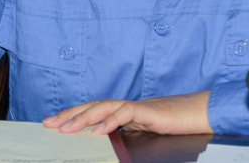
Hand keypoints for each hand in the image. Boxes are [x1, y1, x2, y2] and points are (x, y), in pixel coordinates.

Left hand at [42, 91, 210, 135]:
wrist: (198, 114)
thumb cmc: (173, 125)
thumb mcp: (143, 134)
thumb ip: (125, 134)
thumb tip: (102, 141)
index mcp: (123, 112)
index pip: (93, 111)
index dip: (72, 115)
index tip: (52, 123)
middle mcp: (127, 106)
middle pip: (93, 106)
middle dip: (70, 115)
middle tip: (49, 124)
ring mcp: (137, 107)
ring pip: (105, 107)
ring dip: (84, 117)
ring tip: (67, 128)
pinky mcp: (149, 111)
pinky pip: (127, 113)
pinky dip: (112, 120)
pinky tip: (100, 130)